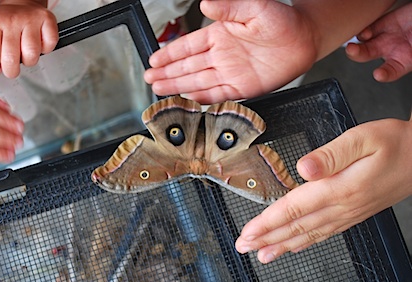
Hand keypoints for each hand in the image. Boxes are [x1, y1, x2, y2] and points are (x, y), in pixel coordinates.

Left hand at [0, 0, 58, 77]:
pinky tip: (39, 44)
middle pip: (11, 57)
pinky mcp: (48, 20)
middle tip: (11, 69)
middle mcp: (13, 20)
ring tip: (25, 55)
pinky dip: (45, 50)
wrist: (22, 0)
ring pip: (32, 55)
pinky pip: (49, 46)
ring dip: (29, 61)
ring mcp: (31, 19)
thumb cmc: (5, 19)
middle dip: (11, 71)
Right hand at [144, 0, 317, 103]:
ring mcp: (230, 73)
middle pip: (187, 66)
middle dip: (167, 73)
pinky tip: (188, 100)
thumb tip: (205, 4)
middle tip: (149, 77)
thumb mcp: (254, 7)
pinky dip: (202, 98)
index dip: (169, 53)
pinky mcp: (243, 88)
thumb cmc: (283, 20)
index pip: (188, 46)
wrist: (305, 39)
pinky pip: (218, 94)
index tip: (154, 59)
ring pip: (198, 81)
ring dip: (178, 86)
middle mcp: (222, 56)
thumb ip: (229, 7)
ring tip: (159, 89)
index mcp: (220, 35)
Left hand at [235, 119, 411, 263]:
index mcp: (339, 188)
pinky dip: (305, 242)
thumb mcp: (362, 139)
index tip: (247, 233)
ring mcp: (349, 213)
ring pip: (309, 235)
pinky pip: (324, 234)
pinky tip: (295, 246)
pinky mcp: (354, 213)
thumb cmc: (395, 144)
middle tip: (243, 246)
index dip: (267, 223)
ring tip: (262, 254)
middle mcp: (342, 206)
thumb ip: (330, 154)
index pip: (293, 209)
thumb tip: (304, 168)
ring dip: (282, 245)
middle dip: (266, 238)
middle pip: (296, 226)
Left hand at [346, 3, 411, 81]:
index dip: (385, 74)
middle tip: (352, 52)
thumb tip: (410, 55)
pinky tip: (364, 32)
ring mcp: (386, 37)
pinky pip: (369, 29)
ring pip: (364, 44)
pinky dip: (363, 31)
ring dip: (355, 46)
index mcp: (405, 61)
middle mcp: (392, 50)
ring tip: (351, 46)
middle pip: (370, 56)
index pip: (391, 71)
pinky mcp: (383, 24)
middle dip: (358, 55)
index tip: (379, 74)